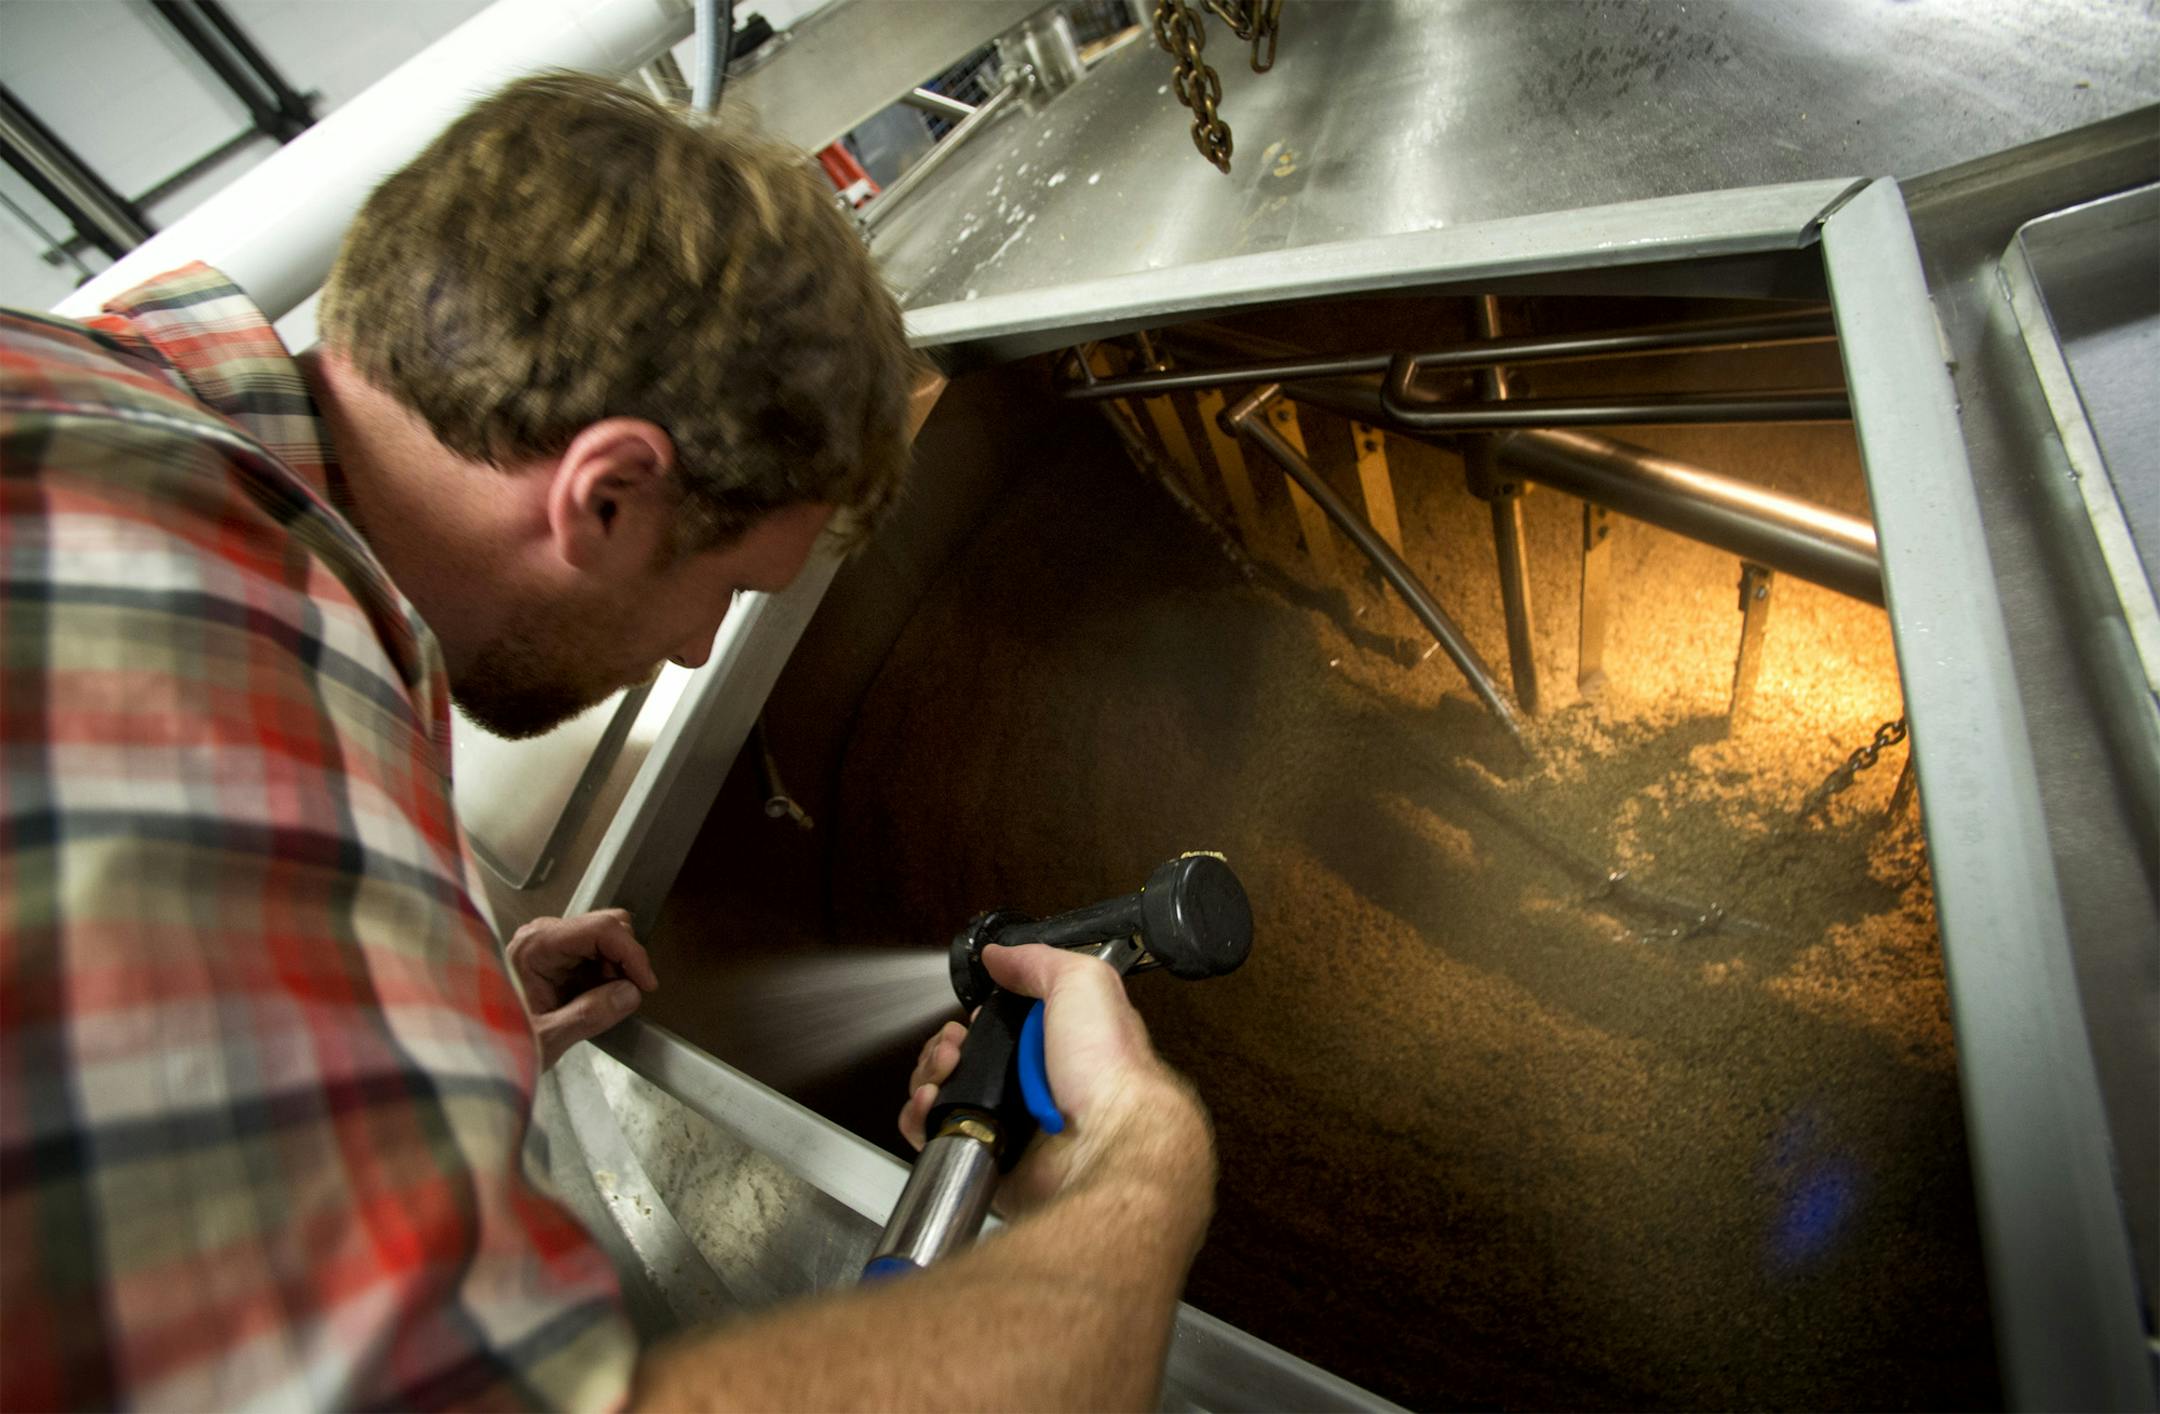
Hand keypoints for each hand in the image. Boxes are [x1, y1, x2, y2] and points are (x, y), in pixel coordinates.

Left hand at [506, 909, 659, 1068]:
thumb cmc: (503, 1043)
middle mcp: (544, 934)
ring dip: (618, 967)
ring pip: (606, 936)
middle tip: (624, 996)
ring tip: (605, 1001)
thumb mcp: (547, 1037)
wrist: (482, 1052)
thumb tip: (631, 993)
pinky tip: (596, 997)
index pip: (599, 929)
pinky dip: (609, 972)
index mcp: (536, 945)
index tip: (646, 985)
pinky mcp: (558, 955)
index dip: (631, 953)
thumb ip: (588, 1015)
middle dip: (625, 960)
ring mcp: (550, 942)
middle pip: (606, 926)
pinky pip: (597, 952)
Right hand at [897, 943, 1211, 1212]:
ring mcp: (1008, 1122)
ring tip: (945, 1067)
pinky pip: (937, 1134)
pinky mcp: (987, 1155)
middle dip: (945, 1044)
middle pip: (966, 1059)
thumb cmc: (1107, 1065)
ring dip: (930, 1073)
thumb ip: (1038, 962)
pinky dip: (921, 1116)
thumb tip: (998, 955)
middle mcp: (1032, 1085)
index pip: (1002, 1027)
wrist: (1103, 1141)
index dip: (981, 1016)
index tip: (975, 1013)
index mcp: (1058, 1045)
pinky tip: (931, 1100)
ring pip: (946, 1093)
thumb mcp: (1083, 984)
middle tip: (954, 1042)